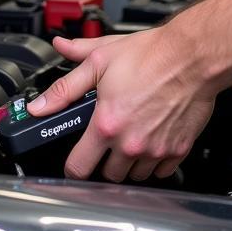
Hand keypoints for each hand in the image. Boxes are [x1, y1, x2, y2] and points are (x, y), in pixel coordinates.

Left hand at [26, 27, 218, 181]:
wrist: (192, 55)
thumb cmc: (151, 54)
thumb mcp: (100, 60)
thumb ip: (66, 85)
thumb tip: (40, 102)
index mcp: (106, 124)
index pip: (78, 168)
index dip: (73, 166)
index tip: (77, 159)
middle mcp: (130, 143)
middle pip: (107, 175)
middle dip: (105, 159)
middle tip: (110, 137)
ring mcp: (155, 150)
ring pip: (134, 176)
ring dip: (130, 162)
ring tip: (133, 135)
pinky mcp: (177, 150)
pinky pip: (160, 171)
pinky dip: (155, 161)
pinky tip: (153, 138)